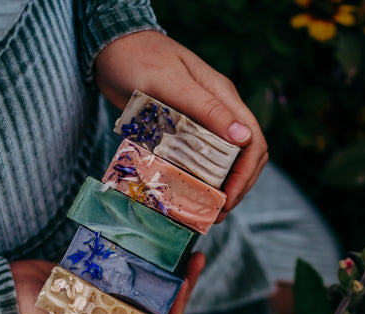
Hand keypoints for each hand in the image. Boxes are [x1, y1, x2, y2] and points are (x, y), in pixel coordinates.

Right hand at [11, 253, 205, 313]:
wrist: (4, 297)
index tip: (181, 288)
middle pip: (164, 311)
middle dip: (182, 287)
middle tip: (195, 259)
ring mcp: (111, 303)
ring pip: (151, 290)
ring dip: (169, 271)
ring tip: (184, 248)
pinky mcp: (100, 281)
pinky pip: (130, 272)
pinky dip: (144, 261)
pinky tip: (157, 244)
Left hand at [95, 30, 267, 220]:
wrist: (110, 48)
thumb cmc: (140, 58)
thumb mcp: (172, 83)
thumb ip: (207, 109)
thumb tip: (245, 137)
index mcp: (223, 98)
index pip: (253, 142)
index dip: (247, 174)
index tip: (229, 198)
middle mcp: (217, 111)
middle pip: (244, 157)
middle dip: (236, 188)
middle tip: (218, 213)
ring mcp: (199, 121)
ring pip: (222, 161)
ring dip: (218, 188)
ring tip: (204, 211)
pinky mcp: (180, 130)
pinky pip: (197, 160)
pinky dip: (196, 179)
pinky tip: (185, 194)